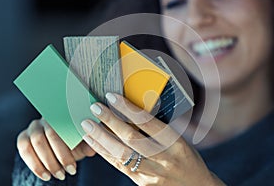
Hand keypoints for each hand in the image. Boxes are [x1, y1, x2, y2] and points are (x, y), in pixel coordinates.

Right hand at [17, 118, 95, 180]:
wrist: (62, 146)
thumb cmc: (76, 142)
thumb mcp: (84, 144)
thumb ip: (88, 144)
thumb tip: (92, 149)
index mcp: (64, 115)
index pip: (65, 129)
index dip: (68, 150)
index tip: (73, 168)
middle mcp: (47, 117)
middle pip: (50, 135)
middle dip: (59, 157)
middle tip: (68, 173)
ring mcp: (34, 126)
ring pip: (36, 143)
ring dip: (47, 163)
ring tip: (59, 175)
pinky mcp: (24, 137)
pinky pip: (24, 149)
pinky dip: (34, 165)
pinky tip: (45, 175)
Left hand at [81, 93, 224, 185]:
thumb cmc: (186, 157)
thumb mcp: (178, 139)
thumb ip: (157, 128)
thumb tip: (130, 110)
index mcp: (175, 142)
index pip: (147, 122)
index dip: (128, 108)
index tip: (112, 96)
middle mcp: (163, 158)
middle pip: (131, 138)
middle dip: (110, 121)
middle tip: (94, 107)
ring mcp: (152, 173)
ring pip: (121, 154)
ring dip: (101, 138)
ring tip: (87, 124)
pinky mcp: (142, 183)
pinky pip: (119, 166)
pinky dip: (104, 152)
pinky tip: (93, 142)